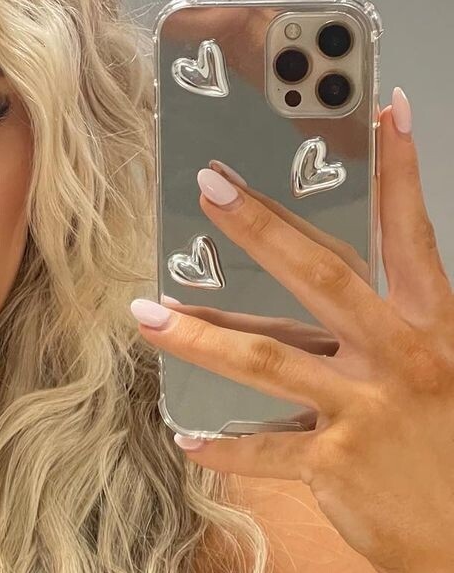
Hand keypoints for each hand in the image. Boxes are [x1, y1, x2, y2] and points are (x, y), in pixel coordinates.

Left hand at [132, 88, 453, 572]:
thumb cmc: (437, 445)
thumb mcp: (425, 373)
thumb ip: (365, 334)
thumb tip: (292, 303)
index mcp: (429, 326)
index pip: (411, 235)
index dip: (399, 173)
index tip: (385, 108)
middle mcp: (401, 357)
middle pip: (322, 277)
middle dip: (262, 228)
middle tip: (209, 188)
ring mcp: (367, 410)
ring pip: (269, 361)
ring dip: (201, 335)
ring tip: (146, 314)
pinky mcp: (336, 464)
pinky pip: (264, 449)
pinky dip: (223, 446)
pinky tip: (185, 437)